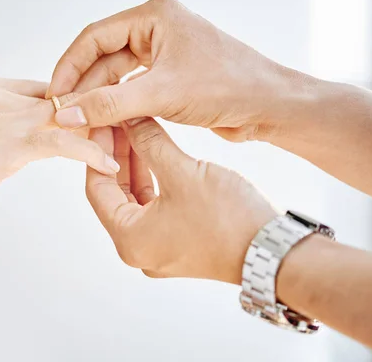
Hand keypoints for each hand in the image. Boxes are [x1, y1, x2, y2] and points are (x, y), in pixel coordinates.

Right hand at [0, 76, 119, 234]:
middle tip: (124, 132)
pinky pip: (61, 141)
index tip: (103, 124)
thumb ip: (11, 126)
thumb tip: (46, 133)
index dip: (79, 107)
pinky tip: (107, 164)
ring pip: (67, 115)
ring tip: (123, 148)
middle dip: (95, 116)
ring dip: (99, 132)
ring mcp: (0, 115)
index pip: (50, 89)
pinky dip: (89, 151)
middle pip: (63, 97)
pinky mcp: (5, 143)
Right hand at [47, 0, 313, 142]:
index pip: (95, 37)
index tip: (54, 94)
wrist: (269, 107)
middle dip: (84, 86)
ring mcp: (164, 53)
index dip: (70, 66)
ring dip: (100, 98)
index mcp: (154, 17)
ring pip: (117, 75)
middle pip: (104, 56)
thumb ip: (109, 104)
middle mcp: (157, 30)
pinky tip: (104, 122)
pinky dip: (118, 105)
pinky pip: (133, 89)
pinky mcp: (171, 76)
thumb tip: (66, 113)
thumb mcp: (161, 94)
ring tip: (80, 122)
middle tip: (64, 114)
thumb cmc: (228, 86)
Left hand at [86, 118, 277, 283]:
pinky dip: (154, 180)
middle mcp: (138, 248)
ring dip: (136, 166)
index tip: (100, 122)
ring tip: (136, 130)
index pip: (97, 188)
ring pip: (136, 199)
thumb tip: (130, 119)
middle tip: (118, 122)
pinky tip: (157, 152)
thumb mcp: (182, 172)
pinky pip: (156, 207)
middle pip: (116, 194)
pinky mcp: (179, 243)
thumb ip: (150, 142)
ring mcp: (159, 248)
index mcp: (129, 238)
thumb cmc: (228, 218)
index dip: (97, 151)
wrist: (273, 252)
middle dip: (117, 156)